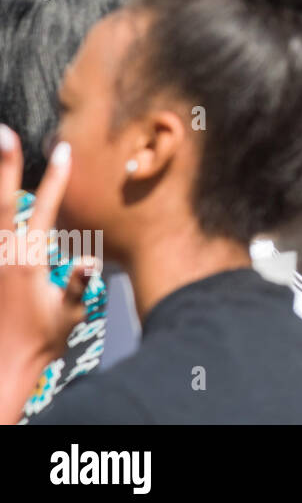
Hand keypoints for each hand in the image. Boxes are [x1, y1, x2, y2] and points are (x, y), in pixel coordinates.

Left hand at [0, 127, 94, 370]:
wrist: (2, 369)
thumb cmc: (40, 342)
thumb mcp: (70, 314)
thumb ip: (79, 284)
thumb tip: (91, 258)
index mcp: (29, 260)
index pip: (46, 210)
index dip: (57, 179)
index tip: (62, 150)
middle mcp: (3, 254)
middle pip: (4, 201)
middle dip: (5, 166)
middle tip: (3, 133)